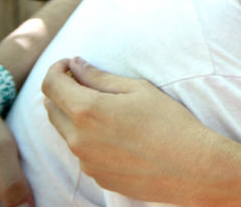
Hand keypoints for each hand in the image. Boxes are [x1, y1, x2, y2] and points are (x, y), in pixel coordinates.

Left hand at [41, 57, 204, 202]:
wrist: (190, 166)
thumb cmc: (169, 122)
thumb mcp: (138, 89)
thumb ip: (99, 77)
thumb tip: (75, 65)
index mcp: (86, 110)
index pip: (50, 85)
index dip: (56, 69)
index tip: (69, 64)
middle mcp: (78, 138)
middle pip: (52, 109)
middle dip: (63, 92)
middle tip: (85, 82)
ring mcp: (85, 161)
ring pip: (66, 132)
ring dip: (75, 116)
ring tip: (106, 109)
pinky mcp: (96, 176)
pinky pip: (82, 152)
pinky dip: (89, 138)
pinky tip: (118, 134)